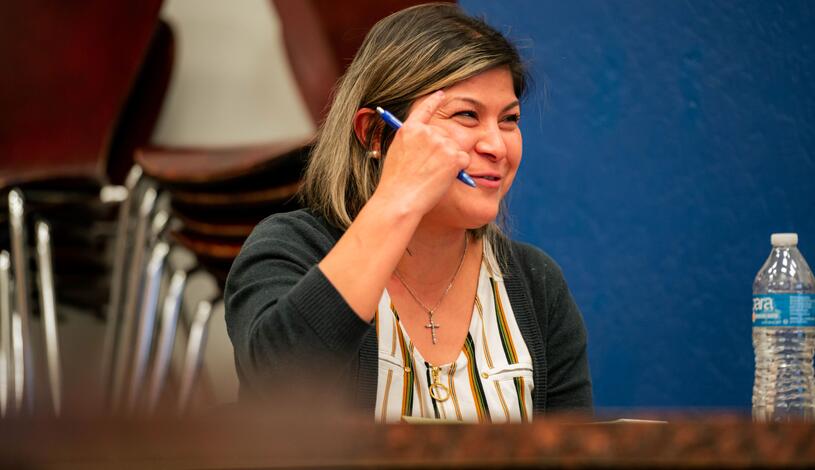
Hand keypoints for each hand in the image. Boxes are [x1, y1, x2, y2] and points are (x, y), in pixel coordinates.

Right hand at [373, 90, 470, 216]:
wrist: (401, 199)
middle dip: (443, 151)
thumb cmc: (396, 184)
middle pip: (445, 136)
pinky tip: (442, 178)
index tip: (441, 94)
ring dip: (450, 161)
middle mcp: (426, 132)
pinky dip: (458, 170)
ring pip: (455, 149)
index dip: (434, 101)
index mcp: (409, 130)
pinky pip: (463, 160)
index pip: (424, 109)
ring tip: (432, 176)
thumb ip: (412, 143)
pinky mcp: (454, 156)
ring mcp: (441, 143)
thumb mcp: (397, 154)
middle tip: (430, 169)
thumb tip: (426, 144)